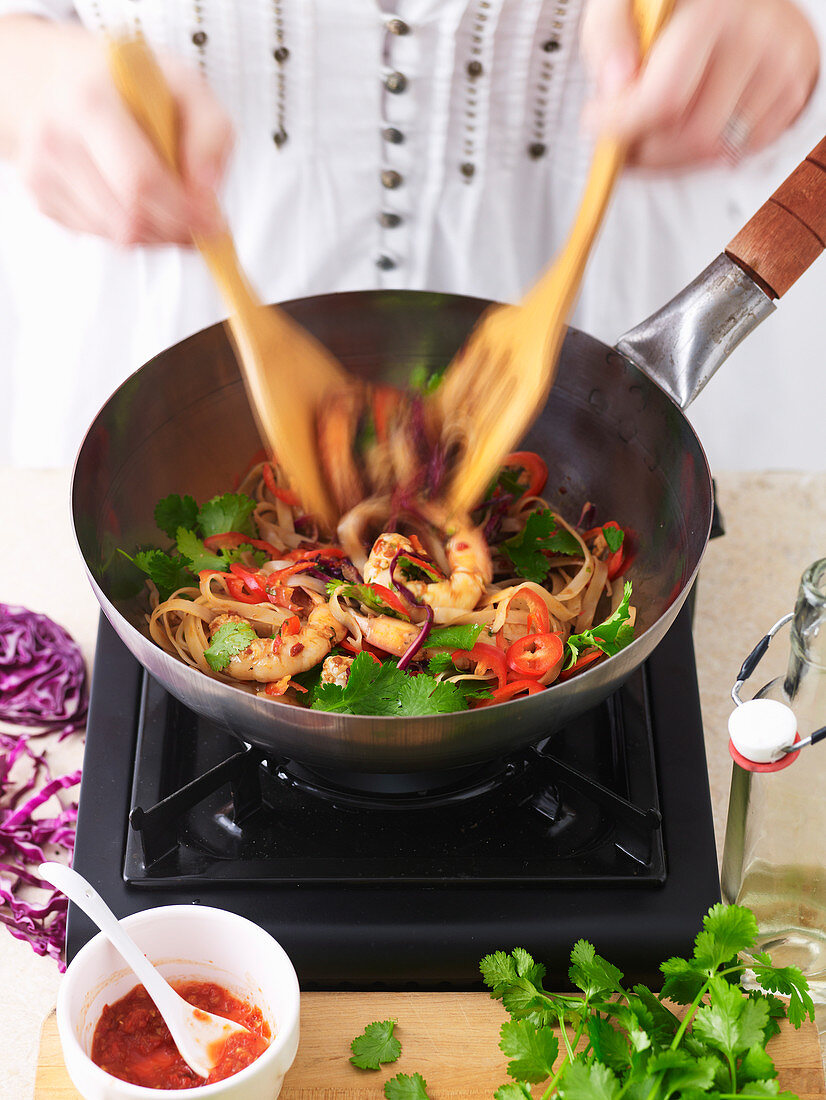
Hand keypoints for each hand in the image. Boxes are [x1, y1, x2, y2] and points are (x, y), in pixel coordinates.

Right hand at [16, 24, 231, 243]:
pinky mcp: (41, 197)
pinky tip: (138, 202)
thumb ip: (210, 132)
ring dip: (157, 234)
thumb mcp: (182, 83)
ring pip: (118, 236)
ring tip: (172, 208)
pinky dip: (132, 230)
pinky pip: (101, 236)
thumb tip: (206, 188)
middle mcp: (57, 139)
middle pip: (130, 219)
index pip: (140, 182)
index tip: (213, 220)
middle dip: (175, 230)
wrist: (52, 74)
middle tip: (199, 221)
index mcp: (91, 103)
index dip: (184, 212)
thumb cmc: (123, 81)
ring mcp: (42, 172)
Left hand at [580, 0, 819, 168]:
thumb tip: (614, 90)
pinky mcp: (792, 92)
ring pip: (715, 152)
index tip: (596, 126)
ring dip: (672, 158)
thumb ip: (608, 38)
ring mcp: (781, 67)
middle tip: (624, 141)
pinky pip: (740, 151)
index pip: (665, 98)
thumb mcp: (625, 4)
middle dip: (647, 152)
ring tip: (652, 135)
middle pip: (692, 135)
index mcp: (713, 10)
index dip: (623, 126)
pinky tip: (687, 127)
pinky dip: (704, 153)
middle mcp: (756, 36)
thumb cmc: (674, 5)